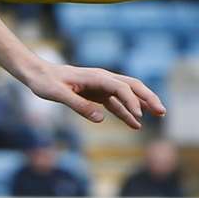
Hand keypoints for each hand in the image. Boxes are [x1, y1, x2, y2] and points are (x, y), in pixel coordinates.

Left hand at [26, 63, 164, 128]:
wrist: (36, 74)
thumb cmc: (45, 82)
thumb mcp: (57, 94)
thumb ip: (79, 106)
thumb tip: (101, 118)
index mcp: (96, 76)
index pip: (121, 88)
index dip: (131, 101)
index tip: (138, 116)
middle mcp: (102, 79)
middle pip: (132, 86)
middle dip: (148, 98)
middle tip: (162, 111)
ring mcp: (100, 86)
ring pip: (127, 95)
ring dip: (141, 105)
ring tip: (157, 116)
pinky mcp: (96, 94)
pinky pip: (115, 103)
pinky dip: (126, 112)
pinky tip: (134, 123)